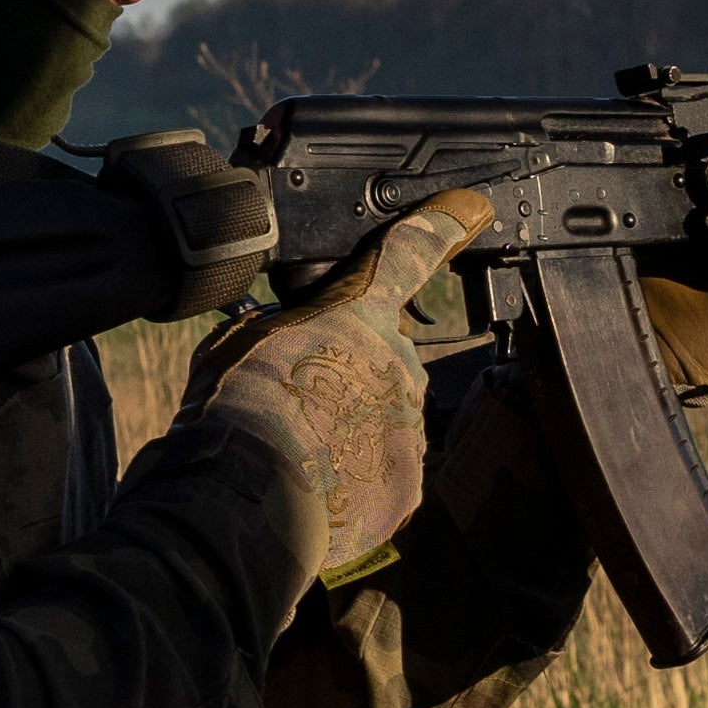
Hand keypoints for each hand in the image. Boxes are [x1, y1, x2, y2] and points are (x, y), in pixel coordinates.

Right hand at [196, 187, 487, 580]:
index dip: (442, 224)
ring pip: (384, 420)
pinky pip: (381, 476)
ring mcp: (409, 429)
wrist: (245, 498)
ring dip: (349, 432)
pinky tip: (312, 491)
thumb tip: (285, 337)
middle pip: (384, 358)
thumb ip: (282, 327)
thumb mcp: (239, 339)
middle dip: (348, 374)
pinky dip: (353, 482)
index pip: (409, 253)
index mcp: (358, 313)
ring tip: (294, 456)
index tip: (471, 209)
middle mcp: (399, 363)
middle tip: (294, 402)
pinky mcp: (406, 488)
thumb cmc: (235, 408)